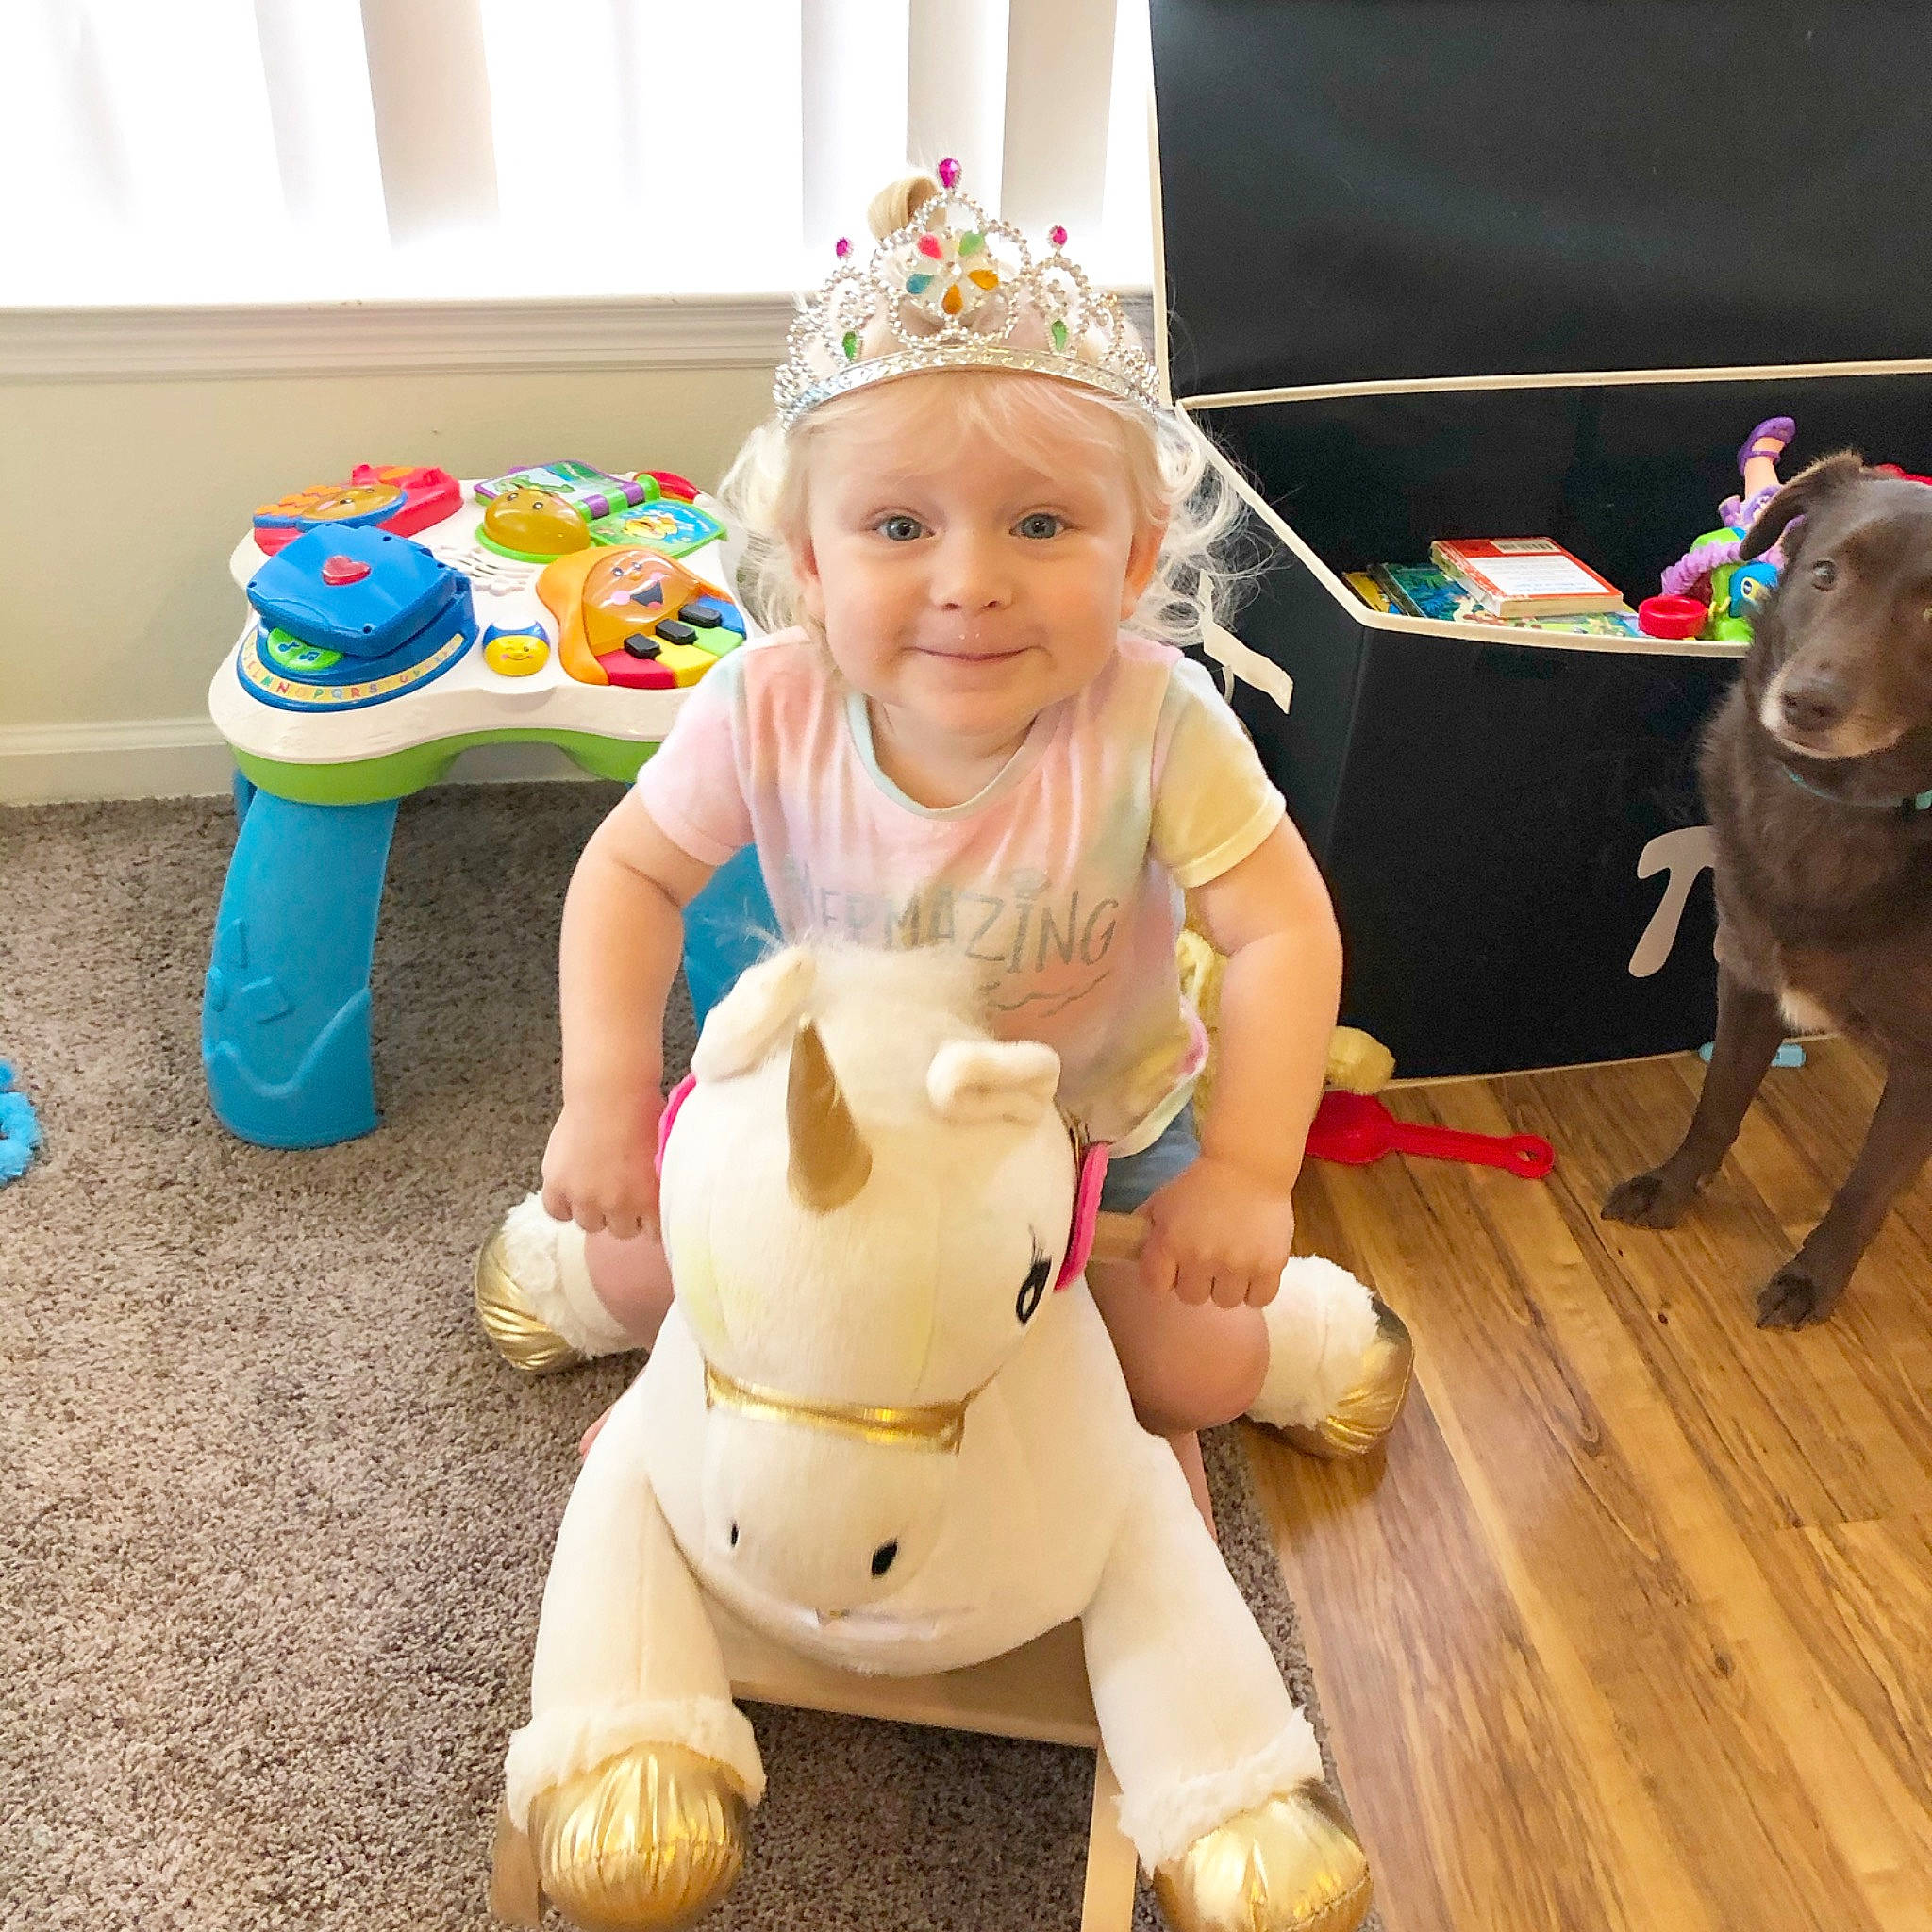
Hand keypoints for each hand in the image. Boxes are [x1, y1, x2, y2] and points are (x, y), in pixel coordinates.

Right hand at [540, 1089, 663, 1238]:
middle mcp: (617, 1205)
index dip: (650, 1221)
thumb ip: (663, 1184)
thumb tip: (668, 1197)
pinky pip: (557, 1212)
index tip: (649, 1213)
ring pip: (589, 1225)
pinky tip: (572, 1193)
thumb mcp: (666, 1154)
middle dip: (624, 1215)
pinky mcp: (557, 1185)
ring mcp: (584, 1197)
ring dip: (595, 1211)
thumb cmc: (645, 1113)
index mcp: (649, 1199)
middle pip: (621, 1231)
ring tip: (598, 1190)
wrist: (611, 1091)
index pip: (653, 1233)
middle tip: (623, 1196)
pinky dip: (564, 1205)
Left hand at [1137, 1155, 1294, 1307]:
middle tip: (1206, 1261)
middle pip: (1192, 1297)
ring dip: (1226, 1286)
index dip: (1163, 1276)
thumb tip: (1134, 1247)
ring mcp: (1237, 1265)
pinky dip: (1255, 1289)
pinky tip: (1251, 1270)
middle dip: (1196, 1281)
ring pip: (1225, 1301)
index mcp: (1171, 1243)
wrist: (1247, 1164)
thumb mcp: (1163, 1200)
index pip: (1156, 1285)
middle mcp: (1202, 1258)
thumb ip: (1146, 1227)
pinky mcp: (1269, 1266)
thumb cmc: (1201, 1181)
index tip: (1173, 1266)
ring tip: (1231, 1265)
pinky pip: (1259, 1299)